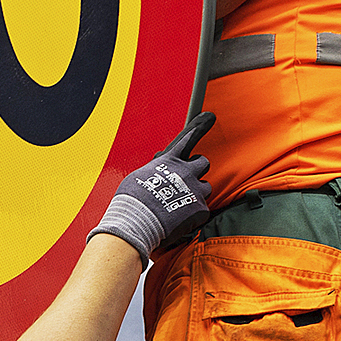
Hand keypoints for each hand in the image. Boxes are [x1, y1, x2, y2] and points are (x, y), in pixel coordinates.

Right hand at [92, 113, 215, 260]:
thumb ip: (153, 172)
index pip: (187, 139)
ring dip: (197, 193)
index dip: (199, 127)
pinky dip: (195, 215)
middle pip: (203, 162)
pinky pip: (204, 209)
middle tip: (187, 180)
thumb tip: (153, 176)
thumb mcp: (138, 177)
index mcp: (169, 161)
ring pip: (206, 187)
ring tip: (182, 203)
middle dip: (197, 170)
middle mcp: (185, 172)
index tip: (209, 117)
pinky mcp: (200, 209)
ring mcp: (195, 190)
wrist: (136, 223)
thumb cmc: (131, 202)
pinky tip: (182, 220)